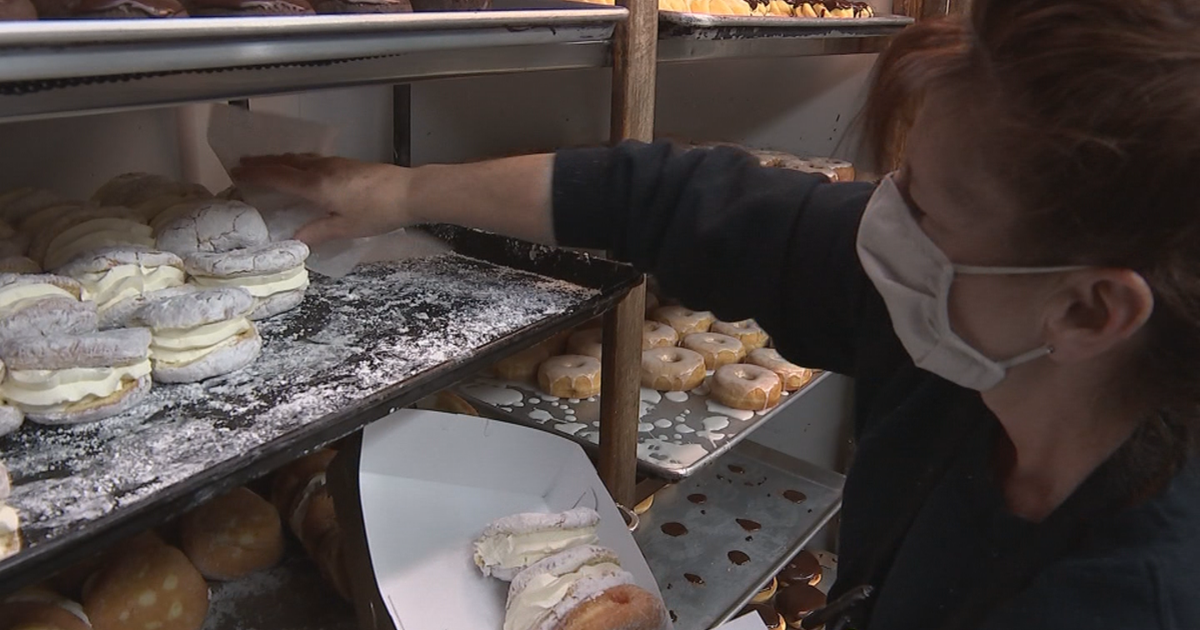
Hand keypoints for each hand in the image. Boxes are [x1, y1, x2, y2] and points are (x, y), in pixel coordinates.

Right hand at [232, 154, 413, 245]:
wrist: (411, 191)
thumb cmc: (379, 211)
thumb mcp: (346, 228)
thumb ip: (318, 233)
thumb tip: (295, 241)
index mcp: (316, 186)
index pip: (277, 177)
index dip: (255, 175)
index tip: (236, 173)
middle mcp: (322, 170)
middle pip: (285, 162)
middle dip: (262, 163)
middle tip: (242, 164)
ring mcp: (336, 164)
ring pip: (299, 158)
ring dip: (279, 159)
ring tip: (265, 162)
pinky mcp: (348, 164)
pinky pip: (313, 159)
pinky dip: (297, 161)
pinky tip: (301, 166)